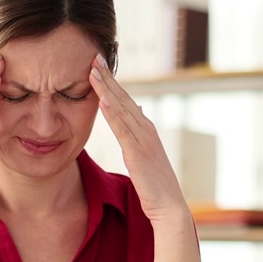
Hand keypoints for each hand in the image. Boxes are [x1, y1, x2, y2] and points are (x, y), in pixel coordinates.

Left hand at [88, 54, 189, 223]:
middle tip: (94, 55)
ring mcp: (143, 140)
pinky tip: (102, 100)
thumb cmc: (155, 184)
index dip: (111, 81)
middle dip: (108, 76)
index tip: (98, 64)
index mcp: (145, 129)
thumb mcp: (145, 153)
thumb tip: (135, 108)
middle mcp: (146, 129)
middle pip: (123, 97)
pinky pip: (122, 130)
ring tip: (93, 70)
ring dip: (106, 88)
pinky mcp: (138, 153)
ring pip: (121, 108)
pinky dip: (112, 113)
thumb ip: (138, 130)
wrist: (169, 206)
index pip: (125, 99)